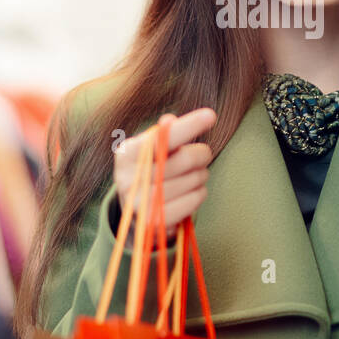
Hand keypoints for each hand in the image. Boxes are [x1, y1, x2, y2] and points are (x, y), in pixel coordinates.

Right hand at [113, 108, 215, 242]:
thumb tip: (169, 120)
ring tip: (195, 175)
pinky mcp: (153, 223)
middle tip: (203, 155)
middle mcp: (127, 178)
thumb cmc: (151, 169)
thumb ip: (163, 133)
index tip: (211, 115)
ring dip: (201, 175)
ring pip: (192, 181)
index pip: (162, 137)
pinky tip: (193, 191)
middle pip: (184, 160)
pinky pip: (192, 202)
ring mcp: (139, 203)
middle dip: (202, 154)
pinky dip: (199, 194)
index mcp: (127, 153)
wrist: (135, 209)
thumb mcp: (151, 148)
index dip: (188, 126)